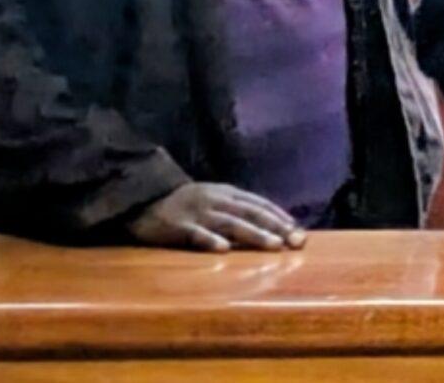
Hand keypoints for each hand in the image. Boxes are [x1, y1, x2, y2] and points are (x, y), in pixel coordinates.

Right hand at [126, 182, 306, 252]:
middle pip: (251, 213)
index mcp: (227, 193)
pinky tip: (224, 250)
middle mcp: (216, 200)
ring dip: (254, 234)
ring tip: (274, 246)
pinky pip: (196, 234)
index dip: (280, 217)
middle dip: (276, 227)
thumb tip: (271, 225)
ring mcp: (198, 212)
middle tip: (295, 241)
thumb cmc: (186, 204)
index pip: (260, 204)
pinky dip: (210, 240)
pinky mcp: (177, 225)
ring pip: (230, 223)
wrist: (143, 198)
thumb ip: (238, 210)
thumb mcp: (215, 199)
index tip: (299, 231)